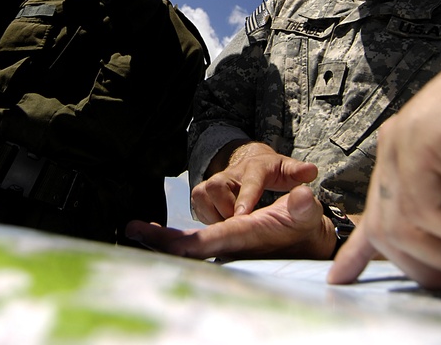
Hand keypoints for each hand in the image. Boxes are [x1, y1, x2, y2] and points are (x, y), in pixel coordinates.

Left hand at [126, 185, 337, 259]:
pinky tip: (154, 234)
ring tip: (136, 228)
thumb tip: (304, 194)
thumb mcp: (307, 214)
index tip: (166, 242)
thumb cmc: (304, 225)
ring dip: (163, 238)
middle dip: (162, 241)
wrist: (303, 237)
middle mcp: (230, 242)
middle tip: (133, 230)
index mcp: (246, 236)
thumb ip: (304, 207)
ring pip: (187, 241)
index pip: (214, 241)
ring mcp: (223, 242)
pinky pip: (190, 239)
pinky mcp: (220, 238)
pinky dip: (171, 238)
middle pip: (190, 246)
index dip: (191, 243)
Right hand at [192, 142, 317, 223]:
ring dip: (214, 214)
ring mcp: (215, 182)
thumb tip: (311, 171)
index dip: (245, 198)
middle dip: (224, 208)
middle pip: (216, 186)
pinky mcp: (204, 192)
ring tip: (229, 225)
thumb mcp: (287, 170)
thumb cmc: (271, 171)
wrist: (250, 162)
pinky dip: (207, 216)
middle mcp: (231, 173)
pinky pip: (197, 204)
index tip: (243, 216)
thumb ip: (297, 172)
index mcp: (254, 168)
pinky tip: (221, 224)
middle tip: (238, 224)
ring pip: (202, 195)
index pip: (249, 182)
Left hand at [326, 27, 440, 290]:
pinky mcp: (419, 139)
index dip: (358, 251)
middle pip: (387, 235)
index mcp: (411, 160)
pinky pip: (421, 211)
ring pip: (400, 230)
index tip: (342, 280)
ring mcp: (403, 142)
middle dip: (437, 269)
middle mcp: (397, 150)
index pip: (376, 212)